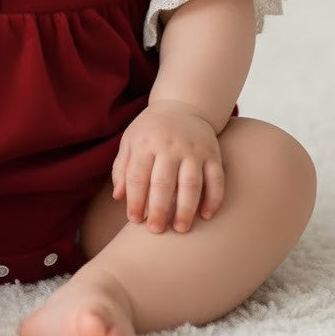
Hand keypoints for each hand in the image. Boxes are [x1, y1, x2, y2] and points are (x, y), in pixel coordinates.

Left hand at [111, 99, 223, 233]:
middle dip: (159, 209)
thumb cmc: (151, 130)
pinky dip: (213, 198)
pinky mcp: (212, 154)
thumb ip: (122, 168)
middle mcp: (170, 146)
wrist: (182, 105)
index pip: (138, 176)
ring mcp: (193, 150)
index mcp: (146, 143)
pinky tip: (206, 215)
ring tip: (181, 228)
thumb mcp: (130, 141)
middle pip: (164, 182)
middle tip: (156, 230)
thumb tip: (118, 196)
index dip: (135, 200)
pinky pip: (216, 179)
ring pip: (191, 183)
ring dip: (186, 208)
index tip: (135, 220)